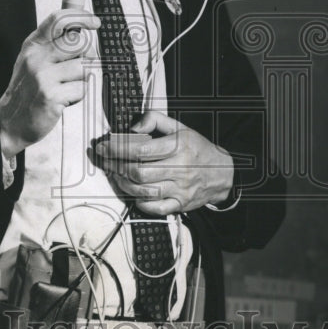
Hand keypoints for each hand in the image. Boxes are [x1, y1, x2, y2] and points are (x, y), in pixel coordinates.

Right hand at [0, 9, 99, 155]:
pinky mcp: (51, 95)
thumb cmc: (27, 89)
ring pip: (84, 67)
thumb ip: (52, 44)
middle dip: (86, 56)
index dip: (81, 17)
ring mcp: (43, 77)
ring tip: (68, 86)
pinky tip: (65, 98)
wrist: (11, 121)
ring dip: (82, 79)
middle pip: (79, 43)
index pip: (59, 20)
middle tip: (78, 68)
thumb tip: (81, 30)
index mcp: (33, 45)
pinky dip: (79, 95)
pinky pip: (82, 88)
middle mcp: (37, 58)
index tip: (94, 22)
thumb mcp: (33, 59)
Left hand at [93, 110, 233, 215]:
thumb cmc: (196, 148)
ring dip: (123, 183)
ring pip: (143, 191)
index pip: (142, 149)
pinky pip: (155, 208)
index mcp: (179, 146)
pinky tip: (132, 191)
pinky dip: (139, 201)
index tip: (104, 147)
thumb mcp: (179, 127)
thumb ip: (154, 120)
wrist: (222, 173)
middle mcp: (180, 169)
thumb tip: (132, 128)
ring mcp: (181, 189)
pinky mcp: (181, 204)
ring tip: (114, 174)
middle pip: (139, 172)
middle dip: (116, 166)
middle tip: (105, 161)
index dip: (118, 148)